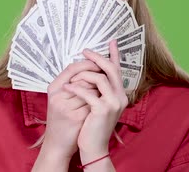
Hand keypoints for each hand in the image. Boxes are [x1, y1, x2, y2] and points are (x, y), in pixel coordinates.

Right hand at [33, 60, 100, 169]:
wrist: (57, 144)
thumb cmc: (60, 119)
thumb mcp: (60, 99)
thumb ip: (70, 83)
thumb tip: (89, 67)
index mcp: (53, 88)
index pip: (72, 68)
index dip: (87, 64)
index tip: (97, 62)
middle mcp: (57, 96)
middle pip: (83, 78)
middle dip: (96, 78)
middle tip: (102, 80)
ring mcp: (66, 107)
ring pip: (90, 90)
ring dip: (99, 91)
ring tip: (100, 94)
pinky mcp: (76, 118)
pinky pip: (93, 103)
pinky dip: (98, 102)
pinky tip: (99, 105)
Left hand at [64, 40, 127, 160]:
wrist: (95, 147)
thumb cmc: (94, 125)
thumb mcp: (100, 105)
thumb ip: (101, 90)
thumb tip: (94, 72)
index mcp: (120, 94)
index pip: (118, 70)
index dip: (115, 55)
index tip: (112, 41)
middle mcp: (121, 97)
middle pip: (110, 69)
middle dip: (96, 58)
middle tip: (85, 51)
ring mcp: (113, 103)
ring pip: (99, 78)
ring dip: (83, 75)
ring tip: (71, 78)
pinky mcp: (102, 110)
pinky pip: (87, 92)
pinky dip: (76, 88)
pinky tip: (67, 88)